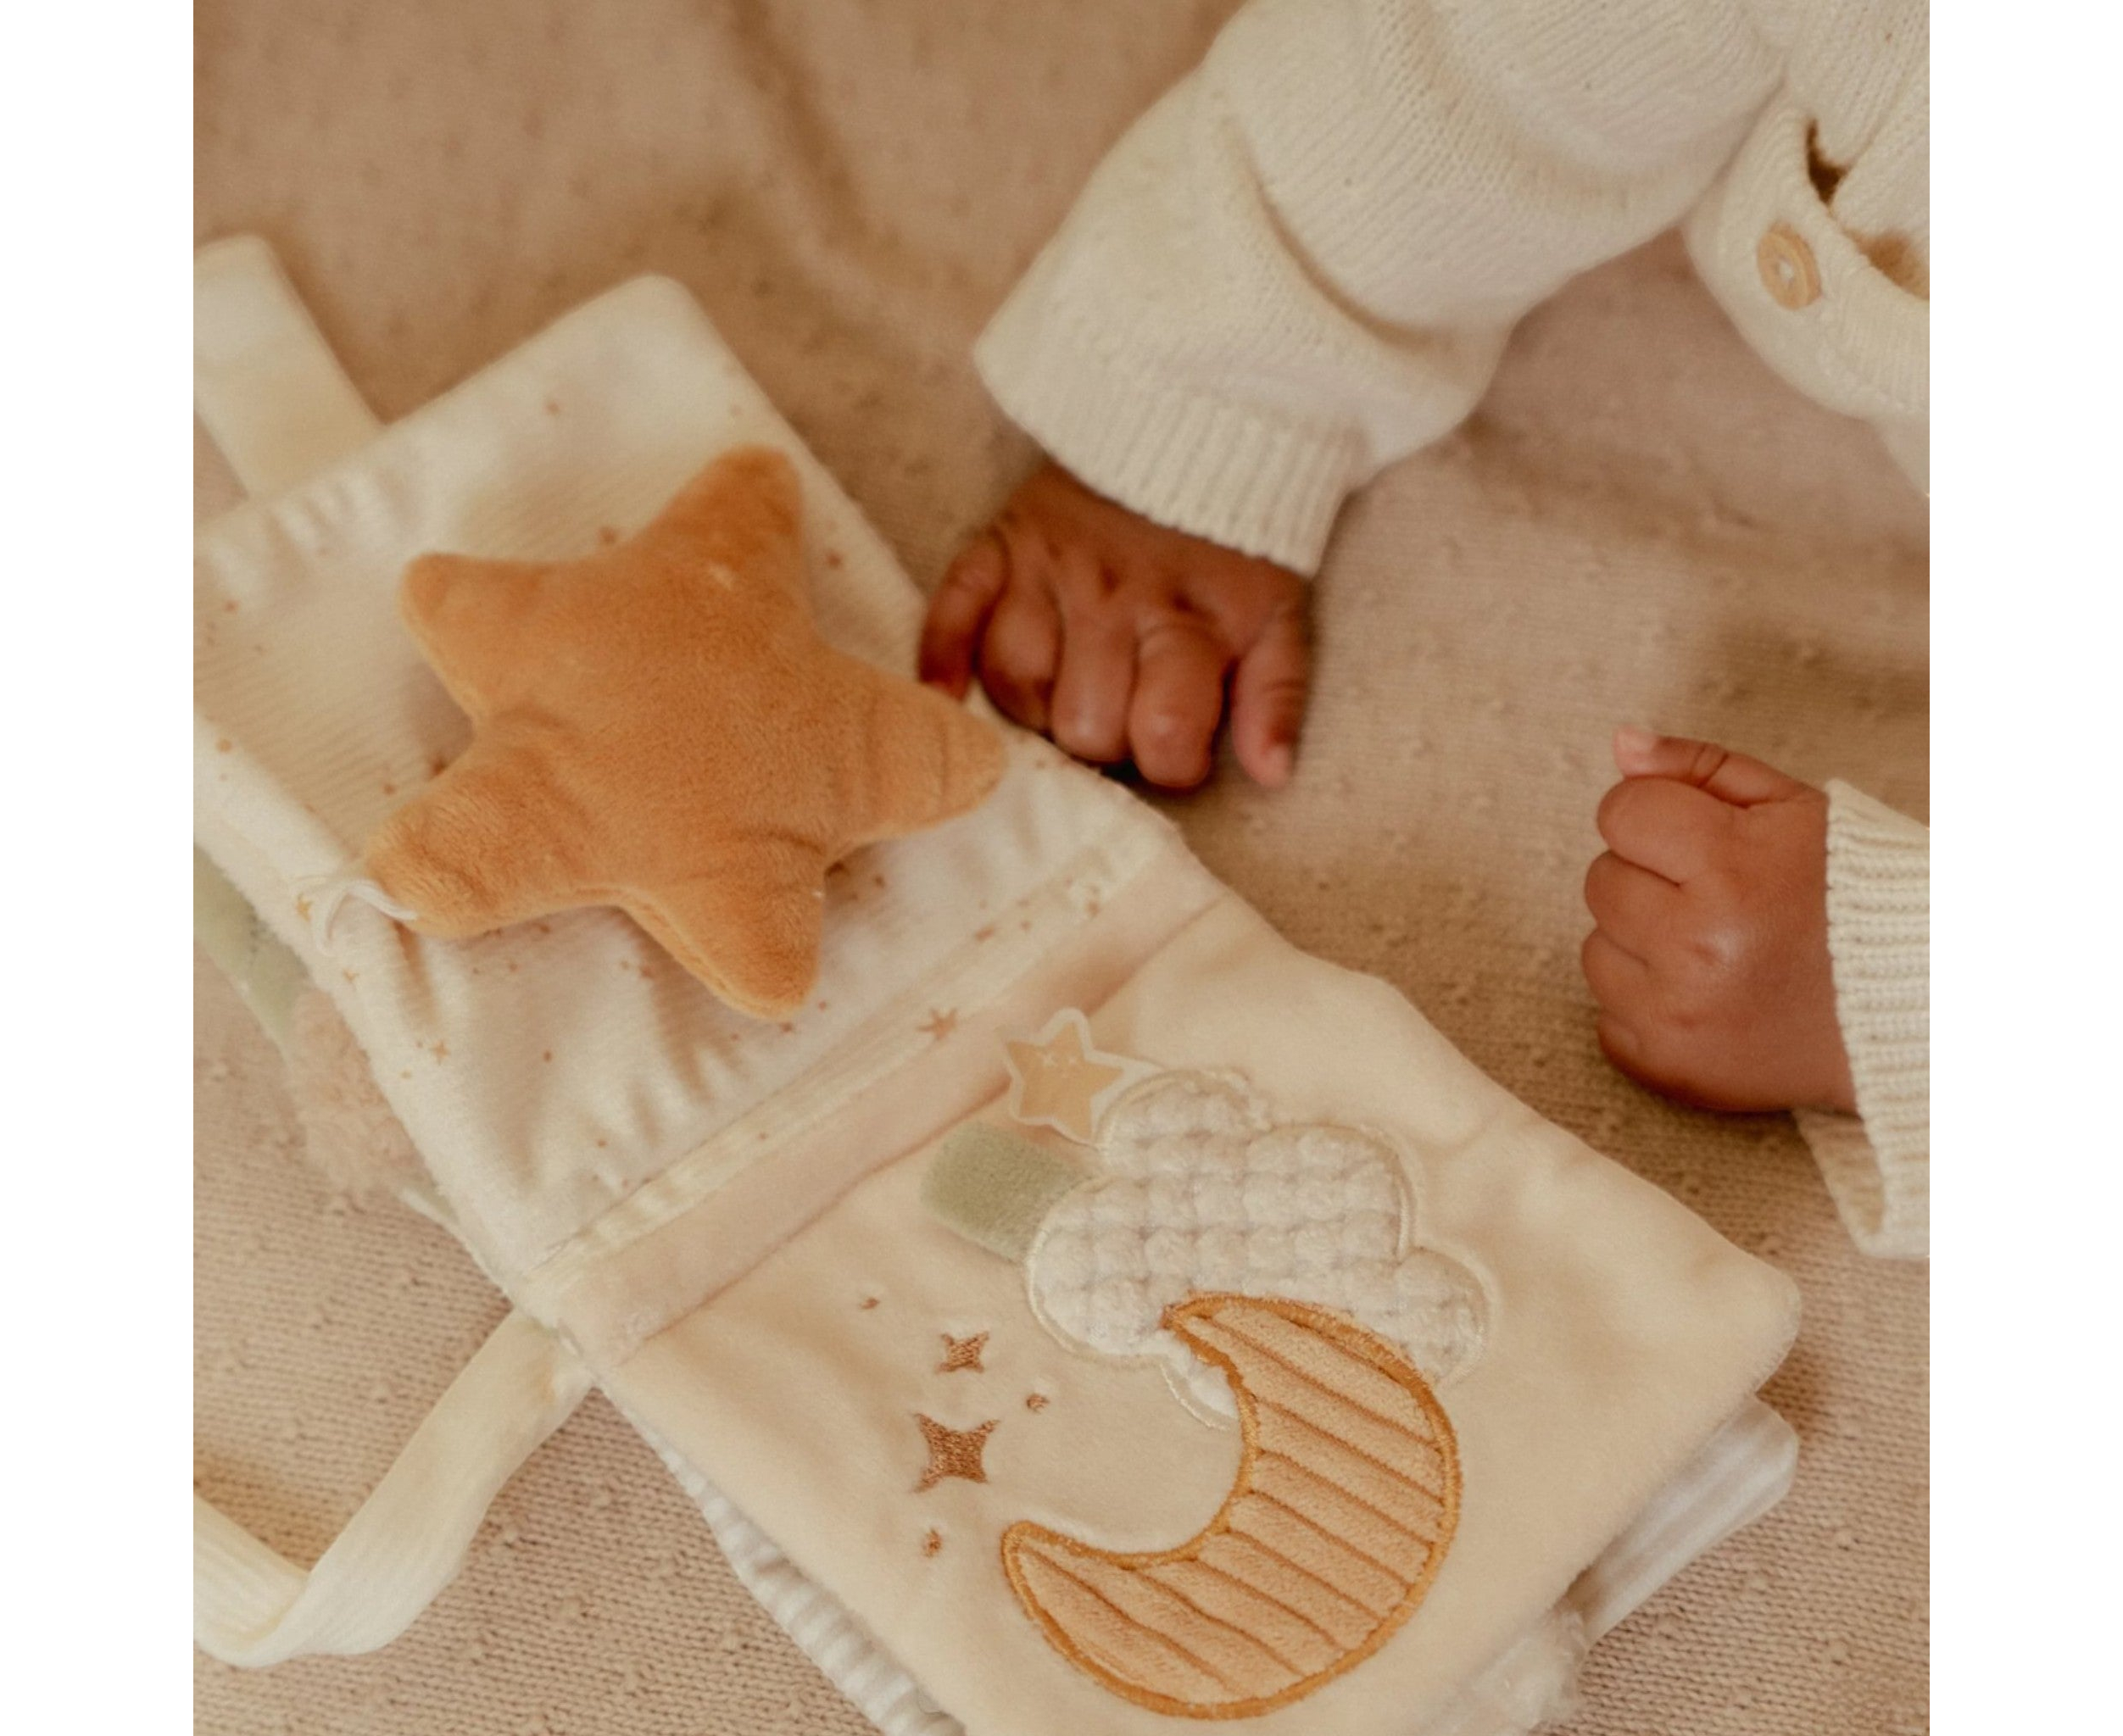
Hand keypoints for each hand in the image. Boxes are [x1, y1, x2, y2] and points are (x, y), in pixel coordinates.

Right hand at [918, 462, 1308, 789]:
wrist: (1189, 422)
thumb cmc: (1235, 543)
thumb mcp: (1280, 614)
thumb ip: (1277, 695)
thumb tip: (1270, 773)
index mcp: (1189, 619)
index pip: (1162, 733)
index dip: (1170, 763)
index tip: (1176, 747)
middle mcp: (1112, 598)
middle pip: (1081, 723)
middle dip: (1103, 740)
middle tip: (1120, 712)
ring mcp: (1048, 569)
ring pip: (1015, 681)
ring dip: (1036, 708)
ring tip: (1065, 695)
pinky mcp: (999, 542)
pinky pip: (952, 607)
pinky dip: (941, 656)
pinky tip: (946, 695)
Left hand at [1581, 727, 1855, 1114]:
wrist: (1918, 1007)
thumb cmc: (1854, 894)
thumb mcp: (1793, 808)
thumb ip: (1699, 769)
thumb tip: (1621, 745)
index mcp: (1732, 867)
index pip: (1620, 813)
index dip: (1655, 817)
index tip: (1698, 838)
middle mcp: (1698, 945)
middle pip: (1601, 881)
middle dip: (1650, 879)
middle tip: (1719, 898)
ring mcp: (1680, 1014)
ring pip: (1595, 951)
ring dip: (1642, 944)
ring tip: (1716, 947)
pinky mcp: (1673, 1068)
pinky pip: (1606, 1021)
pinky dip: (1646, 1006)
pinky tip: (1707, 995)